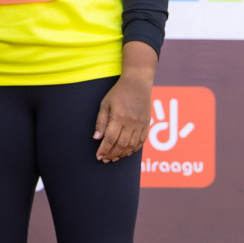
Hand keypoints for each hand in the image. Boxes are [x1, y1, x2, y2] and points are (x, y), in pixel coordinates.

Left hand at [94, 42, 156, 161]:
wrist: (137, 83)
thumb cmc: (118, 92)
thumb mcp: (105, 104)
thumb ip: (101, 122)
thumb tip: (96, 138)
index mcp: (119, 117)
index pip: (110, 139)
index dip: (104, 149)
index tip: (98, 156)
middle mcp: (131, 122)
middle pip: (121, 145)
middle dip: (112, 154)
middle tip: (105, 160)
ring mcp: (140, 124)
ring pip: (132, 145)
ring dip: (122, 154)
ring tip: (114, 158)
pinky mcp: (146, 124)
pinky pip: (141, 141)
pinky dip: (134, 149)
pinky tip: (127, 153)